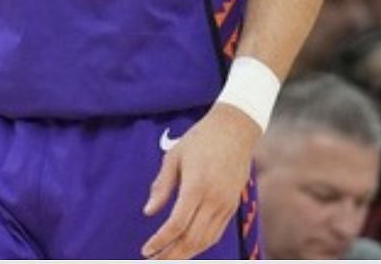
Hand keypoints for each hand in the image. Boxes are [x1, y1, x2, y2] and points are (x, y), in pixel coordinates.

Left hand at [141, 103, 259, 258]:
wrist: (235, 130)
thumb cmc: (200, 139)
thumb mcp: (174, 156)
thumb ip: (162, 186)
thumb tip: (148, 212)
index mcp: (196, 186)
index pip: (177, 224)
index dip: (160, 241)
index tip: (146, 250)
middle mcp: (214, 200)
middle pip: (192, 238)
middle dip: (171, 254)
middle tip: (153, 261)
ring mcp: (226, 205)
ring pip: (206, 240)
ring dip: (186, 254)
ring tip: (167, 259)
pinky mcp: (233, 206)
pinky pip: (216, 233)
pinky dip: (201, 245)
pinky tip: (187, 248)